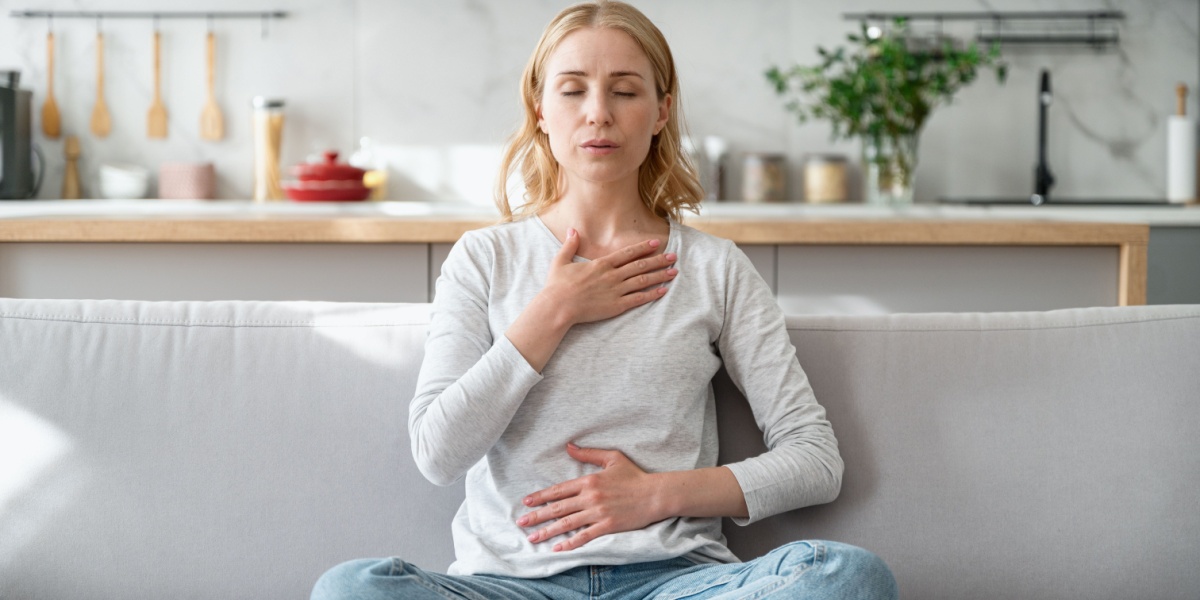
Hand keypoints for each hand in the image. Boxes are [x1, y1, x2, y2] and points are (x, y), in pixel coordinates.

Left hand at [517, 443, 664, 551]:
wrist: (655, 494)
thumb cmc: (634, 475)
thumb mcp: (612, 458)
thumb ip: (588, 454)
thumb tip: (569, 446)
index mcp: (589, 480)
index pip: (559, 489)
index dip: (541, 496)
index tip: (527, 502)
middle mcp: (590, 497)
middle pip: (558, 508)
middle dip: (538, 515)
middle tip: (521, 522)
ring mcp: (598, 513)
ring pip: (567, 523)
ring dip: (548, 531)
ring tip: (533, 537)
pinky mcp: (607, 526)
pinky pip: (584, 536)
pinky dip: (570, 543)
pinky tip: (558, 548)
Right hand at [541, 229, 677, 326]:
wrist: (558, 307)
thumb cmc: (557, 286)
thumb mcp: (561, 261)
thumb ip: (570, 245)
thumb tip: (573, 230)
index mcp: (601, 264)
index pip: (628, 253)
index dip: (644, 247)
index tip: (656, 243)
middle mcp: (612, 275)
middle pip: (641, 265)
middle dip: (659, 260)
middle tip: (674, 256)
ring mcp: (616, 291)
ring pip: (643, 280)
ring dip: (660, 275)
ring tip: (674, 272)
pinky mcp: (616, 306)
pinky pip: (639, 299)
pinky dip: (652, 294)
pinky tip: (663, 290)